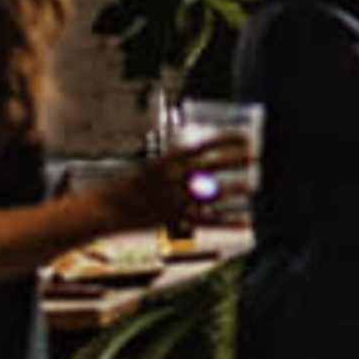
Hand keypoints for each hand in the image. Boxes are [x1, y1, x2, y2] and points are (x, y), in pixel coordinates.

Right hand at [108, 135, 244, 233]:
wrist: (103, 209)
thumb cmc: (128, 186)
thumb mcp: (151, 168)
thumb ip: (177, 165)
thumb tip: (202, 157)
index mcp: (165, 162)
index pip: (200, 146)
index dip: (224, 140)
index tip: (245, 136)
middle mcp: (171, 179)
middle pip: (208, 167)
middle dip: (233, 160)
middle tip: (256, 155)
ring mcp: (173, 199)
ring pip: (210, 195)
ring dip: (233, 190)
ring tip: (254, 186)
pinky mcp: (174, 219)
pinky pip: (205, 221)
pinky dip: (227, 222)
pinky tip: (246, 222)